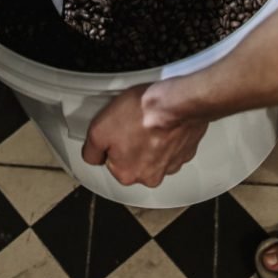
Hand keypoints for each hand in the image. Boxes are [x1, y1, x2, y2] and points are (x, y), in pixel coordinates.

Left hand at [81, 84, 209, 186]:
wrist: (176, 102)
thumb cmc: (142, 114)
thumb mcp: (98, 130)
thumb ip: (91, 150)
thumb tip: (91, 156)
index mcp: (127, 174)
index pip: (110, 162)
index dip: (110, 142)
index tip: (115, 130)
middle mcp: (151, 176)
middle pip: (133, 160)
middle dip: (131, 144)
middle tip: (131, 124)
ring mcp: (171, 164)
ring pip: (153, 154)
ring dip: (150, 141)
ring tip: (147, 121)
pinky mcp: (185, 151)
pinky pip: (171, 146)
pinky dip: (167, 136)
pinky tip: (162, 122)